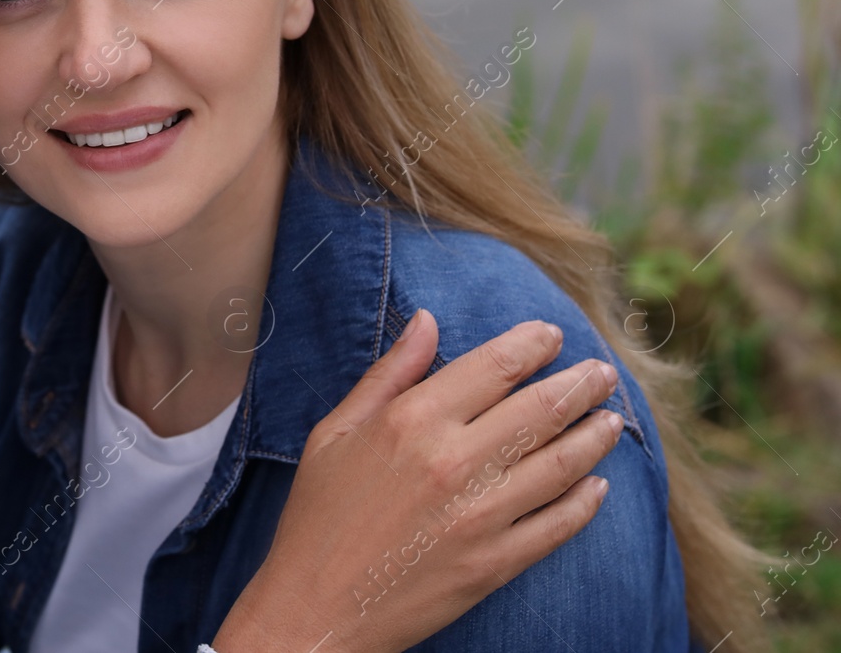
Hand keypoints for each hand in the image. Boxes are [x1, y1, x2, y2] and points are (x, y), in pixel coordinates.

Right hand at [212, 309, 620, 652]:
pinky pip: (558, 525)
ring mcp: (479, 516)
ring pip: (562, 463)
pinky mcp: (494, 564)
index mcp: (412, 420)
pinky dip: (586, 502)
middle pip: (541, 409)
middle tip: (604, 373)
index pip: (495, 365)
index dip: (534, 344)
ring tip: (612, 420)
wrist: (316, 609)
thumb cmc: (319, 515)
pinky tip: (598, 486)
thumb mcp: (336, 431)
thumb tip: (427, 319)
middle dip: (581, 384)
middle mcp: (453, 461)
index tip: (554, 337)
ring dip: (596, 435)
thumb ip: (389, 374)